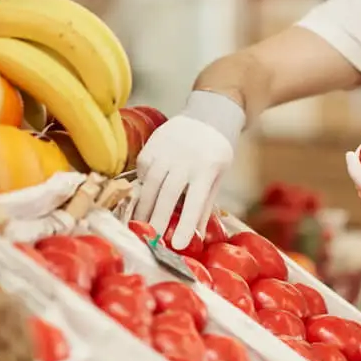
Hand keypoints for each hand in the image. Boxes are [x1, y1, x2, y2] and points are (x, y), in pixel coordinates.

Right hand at [133, 91, 243, 248]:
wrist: (208, 115)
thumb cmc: (216, 152)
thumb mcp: (218, 176)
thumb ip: (205, 203)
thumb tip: (195, 235)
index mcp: (208, 168)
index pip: (195, 201)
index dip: (186, 224)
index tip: (179, 245)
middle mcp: (185, 159)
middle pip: (167, 194)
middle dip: (158, 220)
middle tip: (152, 241)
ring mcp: (166, 151)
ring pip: (150, 185)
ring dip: (144, 208)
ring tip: (142, 227)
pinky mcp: (152, 147)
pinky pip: (143, 172)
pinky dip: (141, 189)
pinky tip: (142, 201)